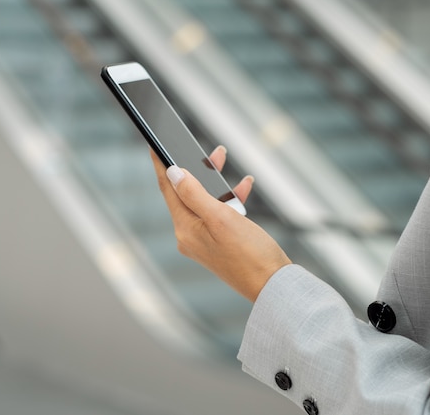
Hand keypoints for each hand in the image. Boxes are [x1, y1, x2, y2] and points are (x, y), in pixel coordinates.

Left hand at [151, 146, 291, 301]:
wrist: (274, 284)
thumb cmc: (250, 254)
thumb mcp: (221, 218)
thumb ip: (194, 194)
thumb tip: (173, 173)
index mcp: (185, 229)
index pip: (168, 189)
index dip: (161, 165)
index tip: (155, 144)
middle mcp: (190, 235)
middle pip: (186, 193)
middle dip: (197, 169)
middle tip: (208, 150)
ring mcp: (204, 240)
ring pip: (205, 200)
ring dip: (216, 181)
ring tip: (223, 158)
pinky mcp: (220, 242)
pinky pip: (219, 213)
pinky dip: (230, 198)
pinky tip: (244, 186)